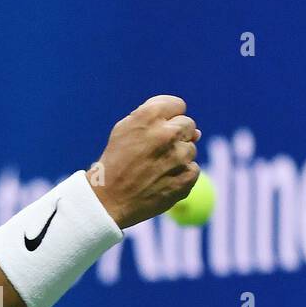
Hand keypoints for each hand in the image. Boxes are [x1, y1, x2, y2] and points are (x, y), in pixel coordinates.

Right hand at [91, 94, 200, 228]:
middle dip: (176, 135)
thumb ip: (155, 119)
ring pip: (191, 149)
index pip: (178, 105)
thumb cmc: (116, 163)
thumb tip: (197, 132)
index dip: (169, 117)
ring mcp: (178, 157)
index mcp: (149, 117)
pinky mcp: (186, 178)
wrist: (108, 201)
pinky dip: (181, 175)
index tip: (159, 129)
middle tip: (156, 152)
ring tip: (155, 169)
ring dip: (178, 157)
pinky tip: (162, 181)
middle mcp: (166, 134)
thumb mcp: (125, 130)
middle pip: (188, 125)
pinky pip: (193, 169)